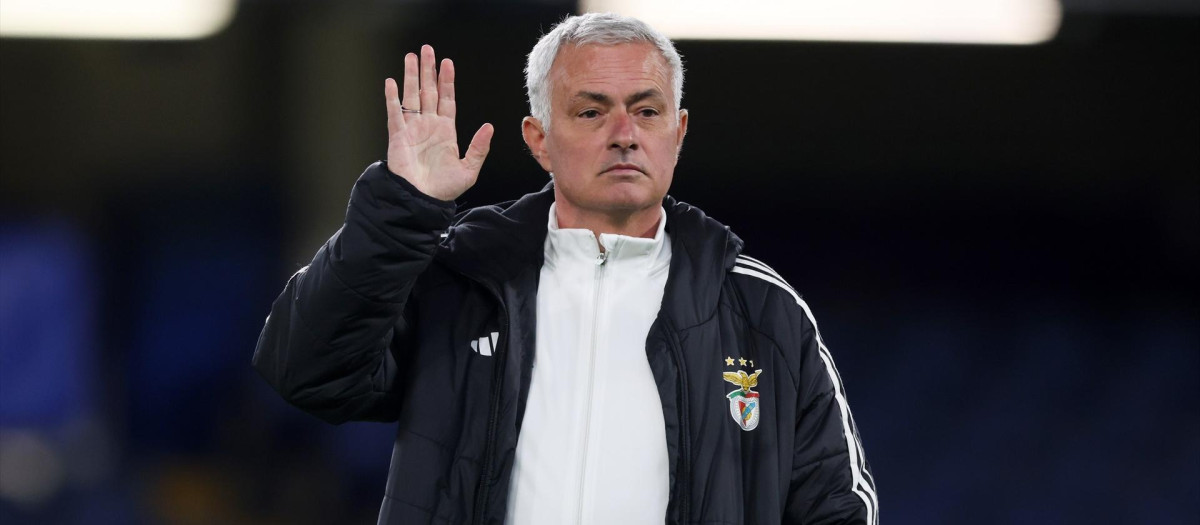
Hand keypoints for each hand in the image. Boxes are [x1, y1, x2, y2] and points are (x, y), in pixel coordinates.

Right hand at [385, 45, 493, 200]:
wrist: (421, 201)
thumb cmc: (443, 189)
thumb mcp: (469, 169)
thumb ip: (478, 148)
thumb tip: (489, 127)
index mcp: (446, 131)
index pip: (447, 99)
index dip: (447, 81)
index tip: (447, 63)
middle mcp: (428, 126)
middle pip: (428, 91)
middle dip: (428, 70)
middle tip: (427, 49)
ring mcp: (412, 129)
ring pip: (411, 96)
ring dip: (410, 76)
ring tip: (411, 57)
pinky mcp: (398, 136)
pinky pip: (394, 112)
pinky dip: (392, 97)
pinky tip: (391, 82)